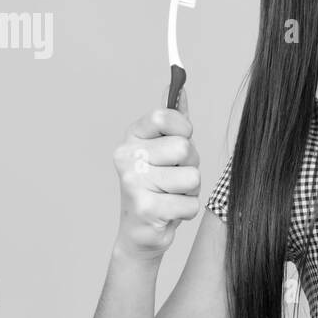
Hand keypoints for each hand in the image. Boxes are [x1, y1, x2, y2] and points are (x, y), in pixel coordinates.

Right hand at [112, 83, 200, 261]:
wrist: (141, 232)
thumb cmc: (158, 187)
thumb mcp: (165, 149)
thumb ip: (173, 119)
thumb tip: (178, 84)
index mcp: (132, 136)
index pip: (164, 115)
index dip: (183, 129)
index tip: (180, 140)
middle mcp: (126, 156)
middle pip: (184, 148)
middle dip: (190, 166)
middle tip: (174, 178)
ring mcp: (133, 182)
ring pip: (191, 177)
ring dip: (189, 191)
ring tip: (171, 195)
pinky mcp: (145, 208)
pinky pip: (190, 203)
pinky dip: (186, 211)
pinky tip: (168, 212)